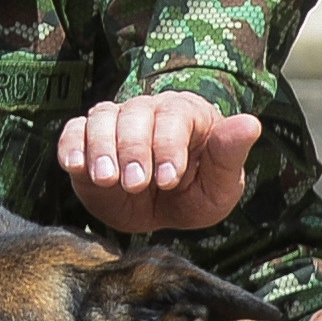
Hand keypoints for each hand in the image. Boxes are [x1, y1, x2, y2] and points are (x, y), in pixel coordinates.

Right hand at [55, 91, 258, 232]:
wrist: (162, 209)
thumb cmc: (197, 193)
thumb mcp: (220, 184)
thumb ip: (230, 154)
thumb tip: (251, 124)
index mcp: (186, 114)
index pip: (174, 118)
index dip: (168, 146)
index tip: (168, 179)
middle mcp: (148, 111)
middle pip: (134, 115)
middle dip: (134, 149)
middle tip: (136, 184)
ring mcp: (114, 122)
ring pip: (101, 119)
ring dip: (101, 148)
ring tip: (107, 178)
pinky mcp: (86, 140)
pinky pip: (72, 132)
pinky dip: (71, 147)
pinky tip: (75, 167)